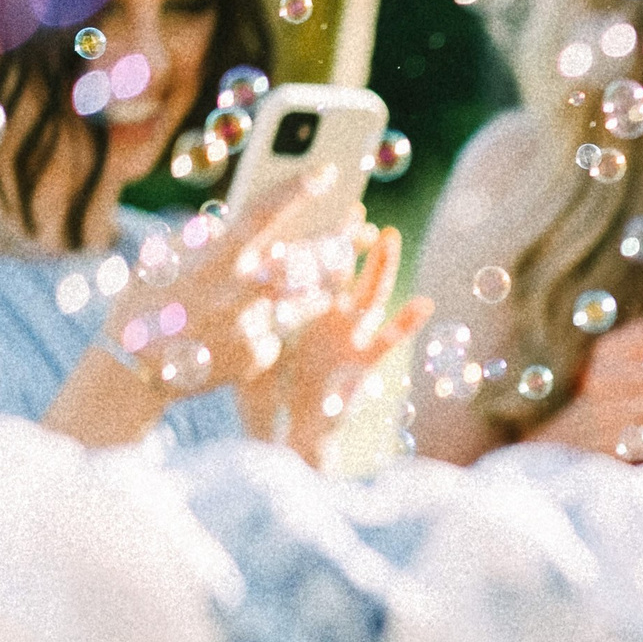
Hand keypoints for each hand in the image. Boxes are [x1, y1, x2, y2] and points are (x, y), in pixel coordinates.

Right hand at [46, 177, 343, 449]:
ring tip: (336, 270)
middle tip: (359, 228)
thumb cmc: (146, 305)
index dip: (296, 191)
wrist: (132, 371)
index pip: (262, 215)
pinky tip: (266, 323)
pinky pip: (281, 332)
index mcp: (214, 260)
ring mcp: (252, 326)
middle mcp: (238, 292)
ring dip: (324, 284)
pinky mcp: (259, 355)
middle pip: (305, 260)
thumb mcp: (163, 260)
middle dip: (338, 242)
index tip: (327, 172)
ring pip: (308, 299)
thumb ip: (203, 238)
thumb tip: (231, 217)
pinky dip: (277, 324)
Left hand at [235, 223, 433, 466]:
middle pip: (345, 272)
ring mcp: (352, 340)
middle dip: (351, 242)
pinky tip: (424, 303)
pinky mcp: (365, 365)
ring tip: (389, 238)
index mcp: (305, 313)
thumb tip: (218, 281)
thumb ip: (238, 317)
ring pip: (370, 296)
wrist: (288, 433)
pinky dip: (406, 323)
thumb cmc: (267, 394)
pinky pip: (388, 341)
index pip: (312, 266)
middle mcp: (333, 321)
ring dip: (381, 267)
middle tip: (356, 210)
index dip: (314, 237)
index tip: (311, 208)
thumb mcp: (244, 346)